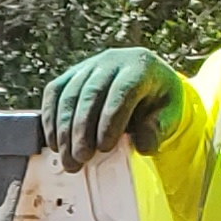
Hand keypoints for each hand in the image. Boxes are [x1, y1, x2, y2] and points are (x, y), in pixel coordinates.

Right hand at [41, 48, 185, 167]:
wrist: (147, 83)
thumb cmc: (157, 103)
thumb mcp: (169, 115)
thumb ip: (158, 129)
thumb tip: (143, 146)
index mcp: (140, 67)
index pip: (121, 92)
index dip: (110, 120)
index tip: (104, 148)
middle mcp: (112, 61)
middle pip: (90, 93)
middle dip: (82, 130)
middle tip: (80, 159)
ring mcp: (88, 65)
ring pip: (69, 95)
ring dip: (64, 131)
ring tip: (68, 159)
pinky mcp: (71, 74)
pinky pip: (55, 93)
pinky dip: (50, 120)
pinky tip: (55, 143)